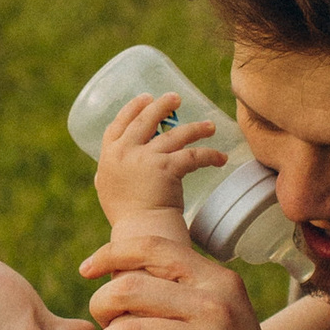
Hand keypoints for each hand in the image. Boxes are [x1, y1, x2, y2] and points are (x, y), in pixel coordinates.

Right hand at [91, 90, 221, 239]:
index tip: (145, 98)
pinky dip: (210, 156)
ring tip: (209, 126)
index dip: (132, 108)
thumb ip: (111, 172)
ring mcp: (146, 158)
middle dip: (162, 106)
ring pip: (175, 135)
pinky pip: (193, 156)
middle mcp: (125, 152)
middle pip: (145, 120)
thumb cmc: (125, 215)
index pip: (118, 124)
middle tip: (177, 98)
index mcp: (108, 156)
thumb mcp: (108, 188)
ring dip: (195, 128)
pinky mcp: (167, 168)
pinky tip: (221, 158)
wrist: (140, 232)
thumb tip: (109, 166)